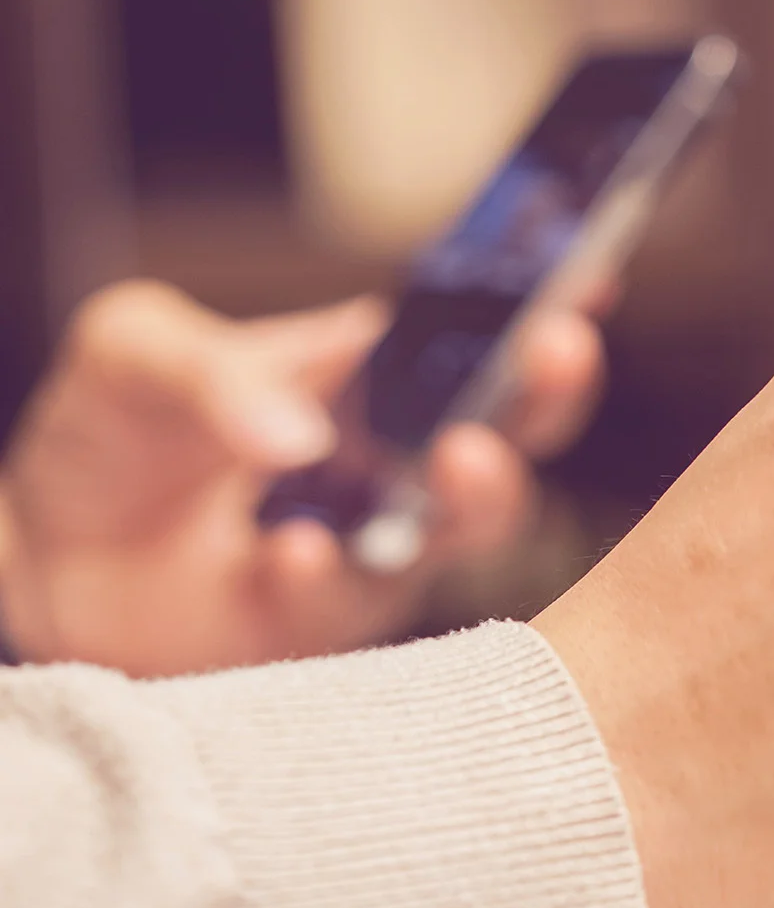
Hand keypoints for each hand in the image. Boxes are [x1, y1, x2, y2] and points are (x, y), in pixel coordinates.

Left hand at [0, 280, 604, 674]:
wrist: (47, 555)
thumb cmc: (110, 435)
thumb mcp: (134, 351)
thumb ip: (212, 370)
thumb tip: (300, 437)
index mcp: (367, 376)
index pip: (472, 334)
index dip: (539, 307)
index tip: (585, 281)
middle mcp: (392, 461)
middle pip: (511, 428)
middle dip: (548, 391)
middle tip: (554, 352)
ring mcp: (373, 547)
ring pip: (469, 528)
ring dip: (481, 491)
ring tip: (458, 457)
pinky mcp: (328, 626)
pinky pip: (355, 605)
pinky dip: (330, 574)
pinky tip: (293, 548)